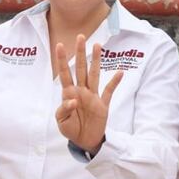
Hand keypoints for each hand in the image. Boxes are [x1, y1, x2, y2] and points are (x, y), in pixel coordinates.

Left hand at [55, 35, 123, 153]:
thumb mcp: (62, 123)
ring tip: (98, 46)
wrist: (85, 141)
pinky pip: (109, 91)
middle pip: (81, 68)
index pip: (65, 74)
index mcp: (69, 94)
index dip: (62, 60)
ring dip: (96, 61)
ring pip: (95, 74)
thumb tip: (73, 100)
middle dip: (80, 53)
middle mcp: (81, 91)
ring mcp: (93, 96)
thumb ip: (64, 110)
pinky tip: (119, 72)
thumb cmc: (71, 130)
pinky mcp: (103, 104)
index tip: (59, 46)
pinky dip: (114, 82)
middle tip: (81, 37)